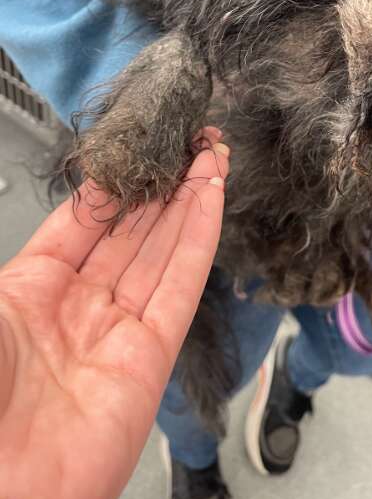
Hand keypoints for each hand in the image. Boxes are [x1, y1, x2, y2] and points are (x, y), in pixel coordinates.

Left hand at [0, 130, 229, 498]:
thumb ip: (43, 254)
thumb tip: (84, 205)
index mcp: (31, 289)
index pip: (87, 220)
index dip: (119, 181)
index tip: (144, 145)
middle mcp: (79, 305)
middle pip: (132, 231)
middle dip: (163, 185)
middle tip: (192, 142)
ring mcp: (117, 330)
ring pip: (162, 250)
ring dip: (190, 201)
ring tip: (212, 157)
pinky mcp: (151, 356)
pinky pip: (179, 285)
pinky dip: (199, 239)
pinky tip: (211, 199)